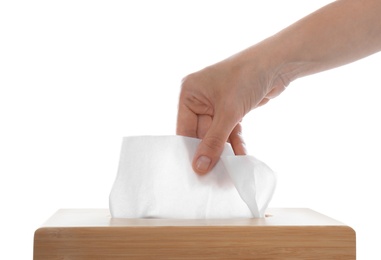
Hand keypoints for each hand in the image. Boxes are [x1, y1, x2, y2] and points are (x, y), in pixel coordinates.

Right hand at [176, 49, 285, 173]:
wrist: (277, 63)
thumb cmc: (246, 77)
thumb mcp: (228, 112)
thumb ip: (213, 142)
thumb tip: (200, 167)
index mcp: (189, 93)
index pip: (185, 129)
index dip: (191, 150)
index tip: (196, 172)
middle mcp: (199, 98)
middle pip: (201, 134)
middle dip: (210, 153)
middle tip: (214, 176)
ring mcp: (216, 104)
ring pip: (216, 134)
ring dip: (224, 151)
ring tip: (229, 170)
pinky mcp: (231, 109)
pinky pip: (229, 131)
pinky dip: (235, 143)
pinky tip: (241, 157)